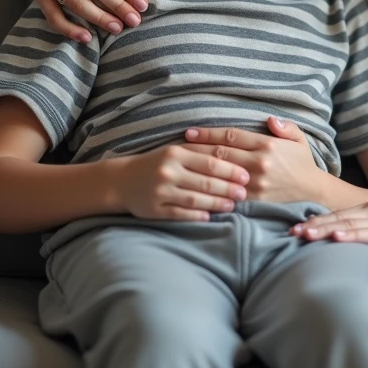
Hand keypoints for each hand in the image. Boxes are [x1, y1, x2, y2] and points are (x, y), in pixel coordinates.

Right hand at [107, 142, 249, 220]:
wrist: (122, 180)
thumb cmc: (157, 163)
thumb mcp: (176, 150)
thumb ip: (201, 151)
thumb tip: (234, 153)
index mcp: (176, 154)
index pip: (210, 162)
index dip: (231, 170)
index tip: (246, 176)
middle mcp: (168, 172)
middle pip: (205, 181)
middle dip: (228, 188)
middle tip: (244, 193)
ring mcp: (160, 191)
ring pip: (195, 199)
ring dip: (216, 203)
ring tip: (232, 205)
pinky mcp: (154, 209)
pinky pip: (180, 214)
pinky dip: (196, 215)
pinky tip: (209, 216)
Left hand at [183, 117, 325, 203]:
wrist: (314, 193)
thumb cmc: (303, 164)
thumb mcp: (299, 139)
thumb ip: (285, 127)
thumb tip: (269, 120)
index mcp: (267, 145)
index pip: (230, 136)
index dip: (208, 133)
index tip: (190, 132)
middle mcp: (259, 164)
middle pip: (220, 154)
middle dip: (197, 149)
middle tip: (177, 146)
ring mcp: (255, 184)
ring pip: (220, 175)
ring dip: (200, 169)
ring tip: (182, 166)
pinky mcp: (254, 201)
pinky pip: (227, 194)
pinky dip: (211, 190)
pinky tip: (196, 188)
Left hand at [290, 200, 367, 255]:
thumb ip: (361, 229)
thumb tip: (333, 240)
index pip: (336, 214)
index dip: (315, 221)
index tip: (294, 228)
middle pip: (338, 217)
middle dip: (314, 225)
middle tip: (292, 232)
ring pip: (349, 224)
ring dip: (325, 229)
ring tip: (306, 235)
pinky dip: (351, 236)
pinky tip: (337, 238)